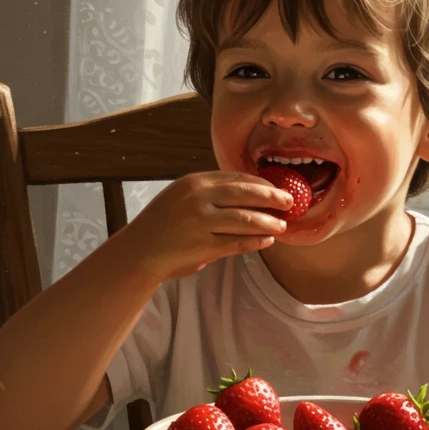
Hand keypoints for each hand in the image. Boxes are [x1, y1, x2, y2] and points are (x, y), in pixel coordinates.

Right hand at [131, 171, 293, 281]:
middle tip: (289, 202)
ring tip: (281, 225)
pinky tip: (267, 241)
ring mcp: (201, 222)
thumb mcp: (182, 197)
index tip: (276, 188)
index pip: (237, 178)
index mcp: (195, 182)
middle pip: (246, 194)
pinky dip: (256, 242)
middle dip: (272, 198)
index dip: (261, 183)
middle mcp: (198, 198)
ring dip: (268, 223)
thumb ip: (210, 193)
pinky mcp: (203, 246)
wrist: (139, 251)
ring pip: (246, 220)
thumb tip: (250, 194)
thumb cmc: (163, 224)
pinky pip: (238, 243)